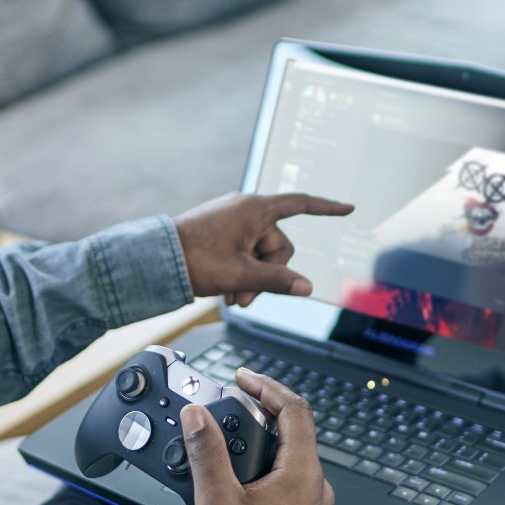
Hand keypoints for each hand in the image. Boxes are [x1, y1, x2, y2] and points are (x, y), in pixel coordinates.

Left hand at [173, 193, 352, 308]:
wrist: (155, 260)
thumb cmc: (195, 260)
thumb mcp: (241, 275)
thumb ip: (278, 281)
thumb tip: (307, 287)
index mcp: (255, 209)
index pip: (301, 204)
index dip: (327, 209)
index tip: (349, 208)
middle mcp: (247, 210)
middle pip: (279, 246)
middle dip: (267, 275)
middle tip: (243, 299)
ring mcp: (234, 221)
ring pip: (261, 256)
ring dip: (252, 279)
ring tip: (231, 297)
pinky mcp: (223, 233)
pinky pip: (245, 253)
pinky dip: (241, 272)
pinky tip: (226, 290)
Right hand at [179, 369, 334, 504]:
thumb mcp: (216, 500)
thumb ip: (206, 453)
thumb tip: (198, 417)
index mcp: (303, 472)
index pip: (294, 409)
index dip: (267, 386)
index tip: (244, 379)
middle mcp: (314, 487)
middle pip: (289, 435)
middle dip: (253, 423)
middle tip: (226, 417)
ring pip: (282, 465)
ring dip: (249, 458)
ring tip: (215, 472)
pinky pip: (279, 490)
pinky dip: (254, 484)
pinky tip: (224, 503)